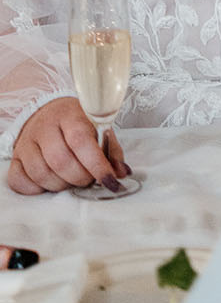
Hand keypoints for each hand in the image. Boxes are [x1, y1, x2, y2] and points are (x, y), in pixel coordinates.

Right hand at [7, 98, 130, 194]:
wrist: (48, 113)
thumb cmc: (77, 124)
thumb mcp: (98, 129)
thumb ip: (111, 151)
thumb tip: (122, 173)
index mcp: (70, 115)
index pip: (80, 141)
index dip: (96, 164)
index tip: (109, 180)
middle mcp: (45, 126)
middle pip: (60, 161)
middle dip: (80, 178)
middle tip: (89, 178)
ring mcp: (27, 142)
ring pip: (41, 174)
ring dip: (61, 185)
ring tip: (72, 180)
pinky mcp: (15, 157)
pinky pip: (19, 181)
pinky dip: (36, 189)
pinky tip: (50, 183)